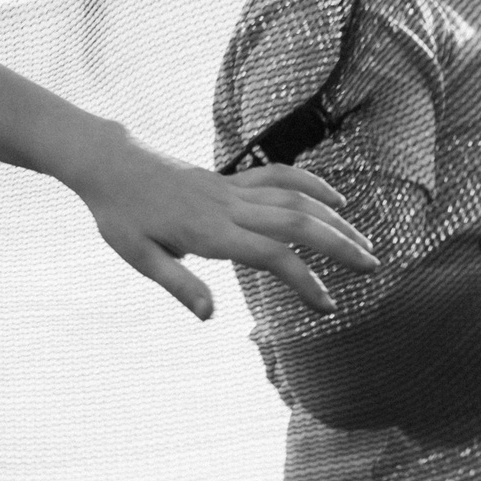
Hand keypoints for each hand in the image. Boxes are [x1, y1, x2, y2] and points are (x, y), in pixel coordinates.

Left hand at [75, 149, 377, 320]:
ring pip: (295, 199)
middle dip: (339, 245)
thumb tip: (209, 316)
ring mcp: (232, 190)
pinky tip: (335, 201)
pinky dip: (312, 184)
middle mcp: (228, 208)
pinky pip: (278, 177)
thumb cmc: (118, 214)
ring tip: (364, 244)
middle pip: (298, 223)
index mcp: (208, 233)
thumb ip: (177, 284)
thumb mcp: (137, 255)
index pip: (272, 256)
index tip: (328, 306)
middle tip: (373, 268)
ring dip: (334, 220)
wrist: (107, 164)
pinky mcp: (230, 179)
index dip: (305, 281)